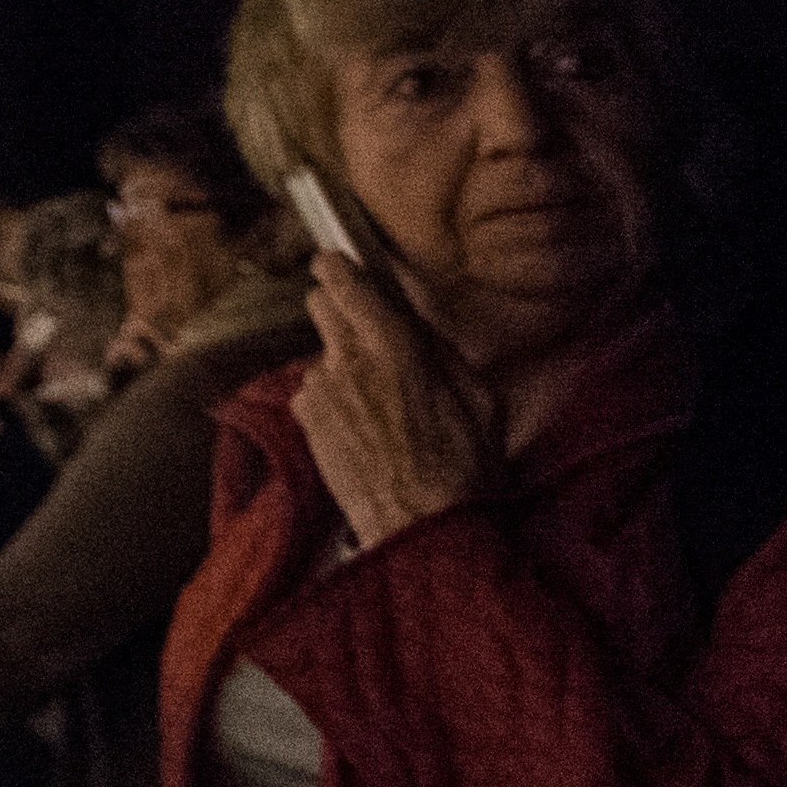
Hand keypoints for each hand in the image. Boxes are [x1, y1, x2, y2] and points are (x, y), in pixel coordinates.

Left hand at [291, 244, 498, 548]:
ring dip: (342, 365)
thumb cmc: (462, 467)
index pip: (347, 283)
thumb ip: (443, 351)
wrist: (419, 526)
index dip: (337, 266)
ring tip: (378, 404)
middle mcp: (348, 361)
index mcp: (395, 347)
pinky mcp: (306, 421)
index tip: (336, 260)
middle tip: (366, 328)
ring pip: (322, 354)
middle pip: (320, 305)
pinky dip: (331, 400)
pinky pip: (313, 392)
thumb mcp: (480, 398)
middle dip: (338, 307)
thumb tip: (418, 324)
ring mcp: (320, 391)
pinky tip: (361, 428)